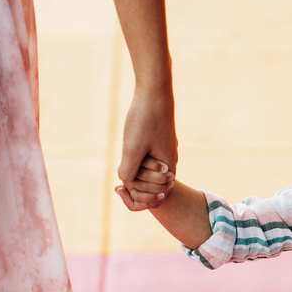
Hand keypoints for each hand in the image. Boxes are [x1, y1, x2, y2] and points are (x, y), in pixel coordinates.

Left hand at [116, 82, 177, 207]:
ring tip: (127, 154)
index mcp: (168, 169)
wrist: (155, 93)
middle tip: (123, 171)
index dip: (138, 197)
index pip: (156, 198)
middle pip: (154, 188)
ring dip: (137, 171)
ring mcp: (167, 153)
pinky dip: (138, 160)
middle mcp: (171, 163)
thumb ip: (128, 171)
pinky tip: (130, 144)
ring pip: (150, 175)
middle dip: (137, 185)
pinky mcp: (161, 143)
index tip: (120, 186)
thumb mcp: (132, 148)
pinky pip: (151, 161)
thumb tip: (125, 183)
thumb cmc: (144, 120)